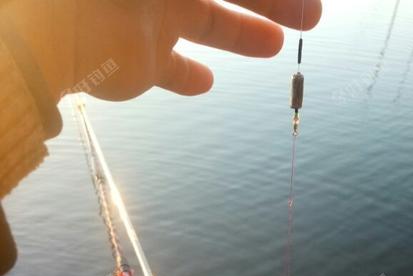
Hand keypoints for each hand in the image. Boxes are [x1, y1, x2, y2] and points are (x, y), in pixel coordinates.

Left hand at [3, 0, 321, 100]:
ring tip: (277, 46)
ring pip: (211, 25)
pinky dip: (189, 77)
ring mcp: (156, 18)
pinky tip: (206, 83)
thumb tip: (229, 45)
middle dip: (275, 1)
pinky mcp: (144, 61)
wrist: (53, 28)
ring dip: (245, 35)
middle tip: (313, 16)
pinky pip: (171, 69)